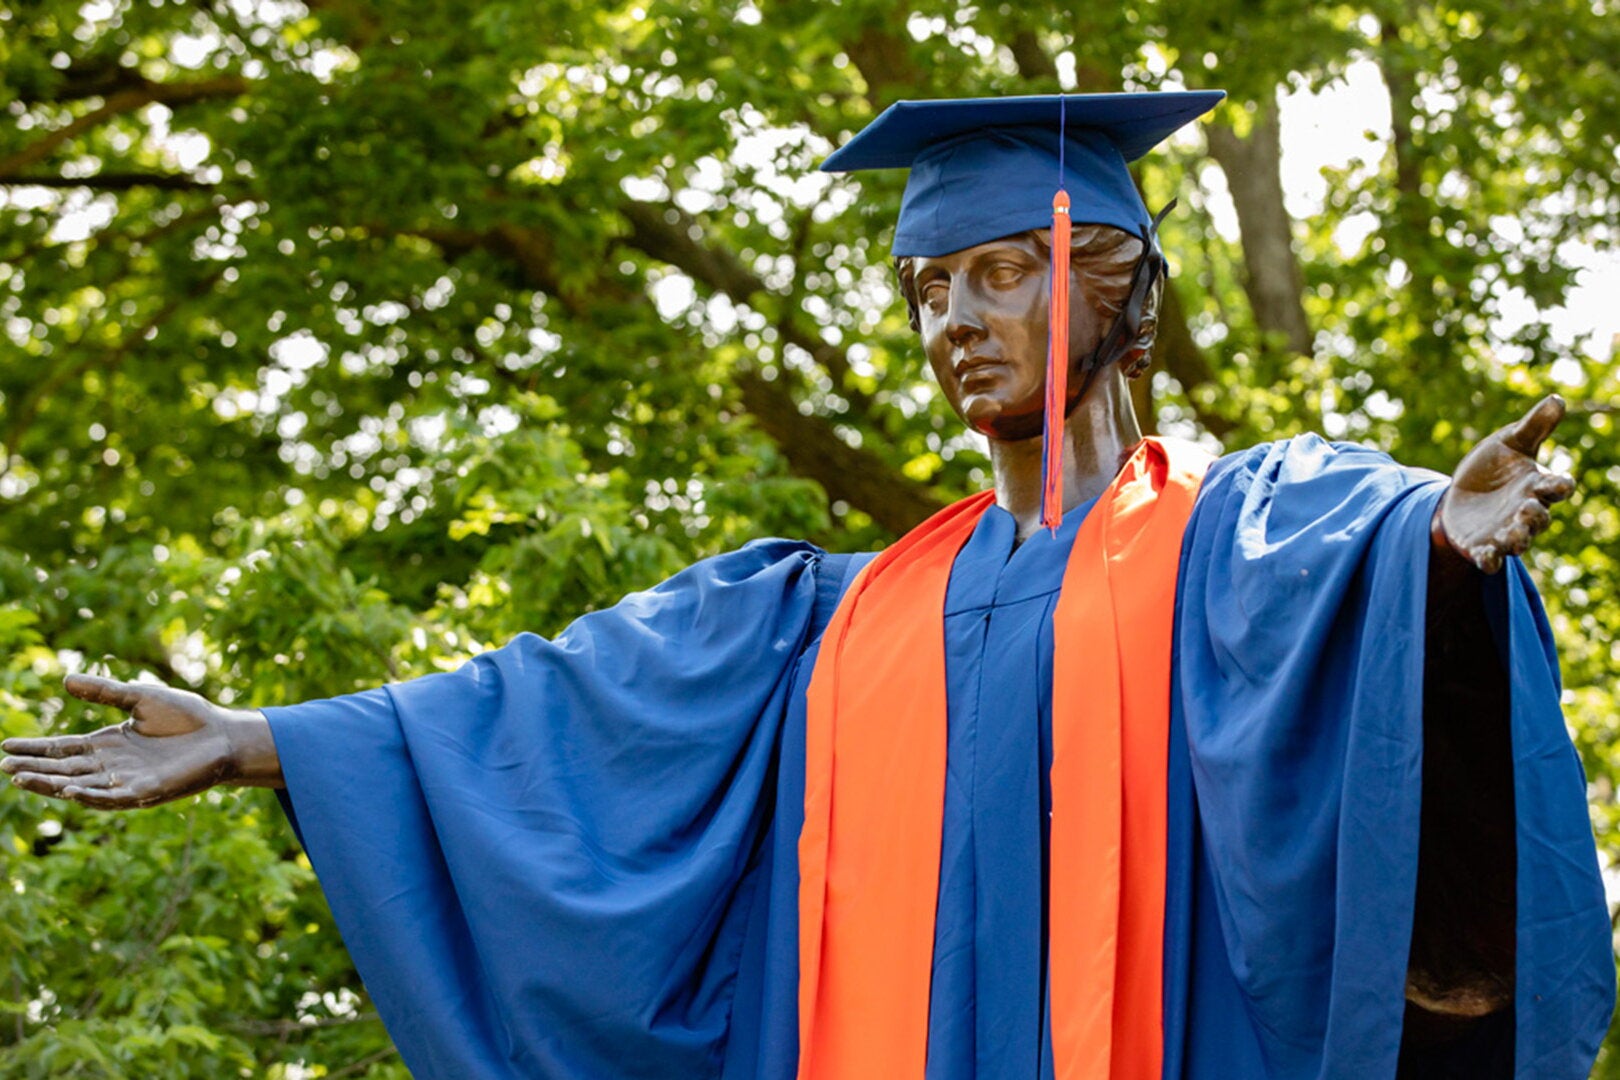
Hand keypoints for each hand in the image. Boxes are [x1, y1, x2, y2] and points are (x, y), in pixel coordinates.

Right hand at [0, 674, 278, 809]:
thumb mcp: (141, 697)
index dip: (35, 749)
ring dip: (52, 785)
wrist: (223, 734)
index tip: (5, 748)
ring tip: (23, 779)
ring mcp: (126, 782)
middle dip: (34, 769)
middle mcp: (111, 766)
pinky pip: (111, 798)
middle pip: (64, 770)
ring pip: (79, 786)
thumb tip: (65, 680)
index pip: (62, 749)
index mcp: (107, 744)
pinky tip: (69, 791)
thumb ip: (105, 691)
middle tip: (6, 768)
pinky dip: (89, 796)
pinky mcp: (145, 793)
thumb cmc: (187, 716)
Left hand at [1433, 395, 1575, 574]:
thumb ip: (1533, 426)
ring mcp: (1505, 532)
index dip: (1560, 485)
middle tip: (1527, 509)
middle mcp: (1525, 512)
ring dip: (1517, 540)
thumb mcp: (1509, 442)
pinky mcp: (1482, 547)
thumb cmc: (1493, 466)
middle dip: (1535, 516)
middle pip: (1539, 519)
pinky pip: (1490, 559)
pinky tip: (1486, 558)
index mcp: (1536, 486)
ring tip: (1511, 536)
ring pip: (1518, 541)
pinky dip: (1490, 560)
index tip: (1561, 483)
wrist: (1461, 493)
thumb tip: (1557, 399)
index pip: (1556, 487)